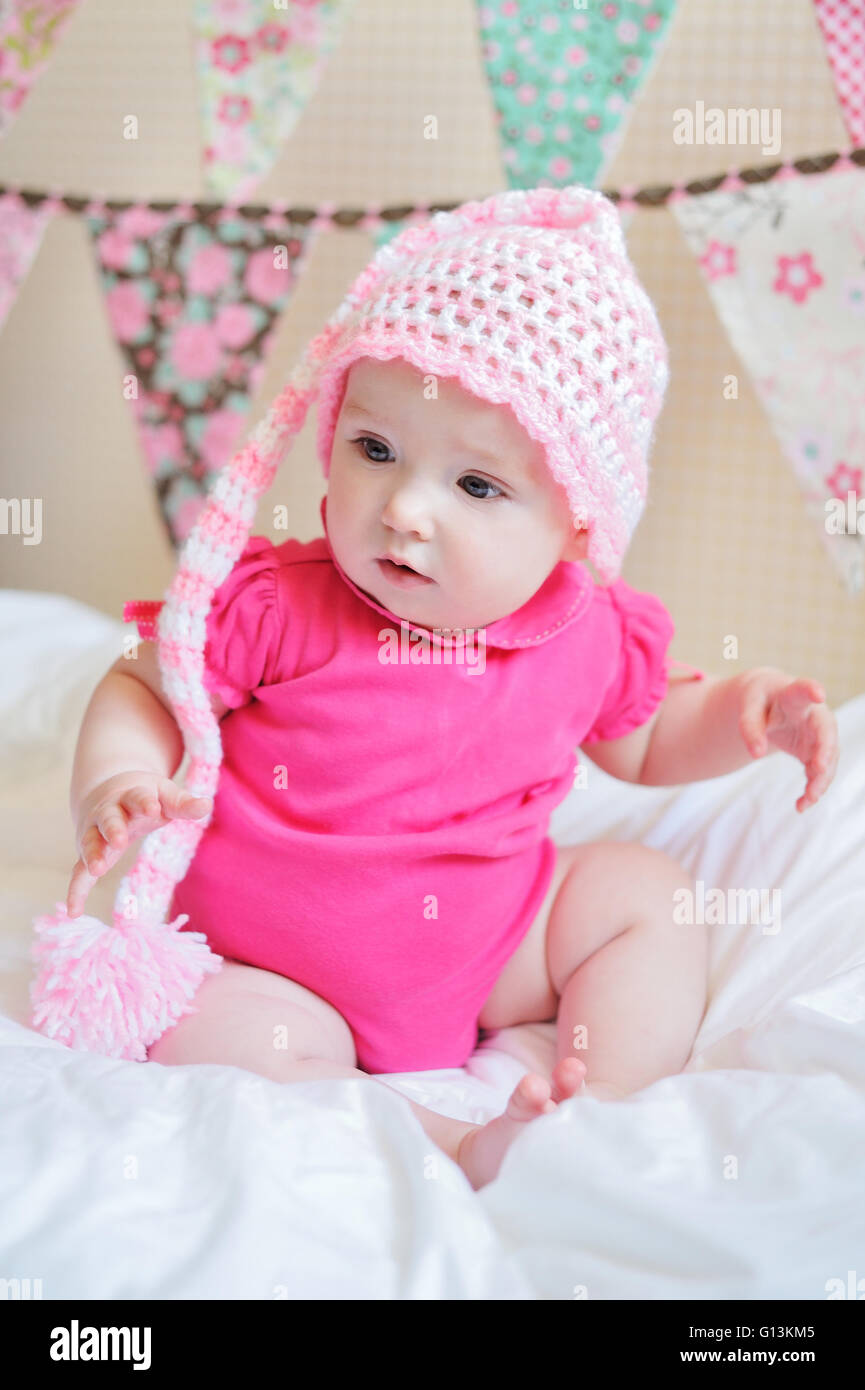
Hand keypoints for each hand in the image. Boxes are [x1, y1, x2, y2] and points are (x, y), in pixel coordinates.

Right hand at [67, 772, 211, 918]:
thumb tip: (207, 806)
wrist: (109, 792)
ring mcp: (95, 832)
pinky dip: (76, 890)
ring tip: (97, 870)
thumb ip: (183, 803)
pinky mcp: (90, 852)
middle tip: (120, 840)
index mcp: (131, 796)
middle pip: (108, 819)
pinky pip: (79, 872)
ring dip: (92, 855)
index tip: (153, 808)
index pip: (138, 797)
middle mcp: (108, 812)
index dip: (144, 802)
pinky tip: (74, 912)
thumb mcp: (164, 795)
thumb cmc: (145, 797)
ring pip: (90, 842)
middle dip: (113, 828)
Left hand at [738, 668, 838, 812]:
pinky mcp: (816, 751)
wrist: (770, 702)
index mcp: (792, 695)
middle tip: (820, 767)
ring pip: (828, 756)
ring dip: (821, 778)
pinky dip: (813, 788)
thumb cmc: (759, 700)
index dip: (810, 690)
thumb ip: (750, 727)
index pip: (802, 689)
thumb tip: (756, 754)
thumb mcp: (748, 708)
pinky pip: (819, 771)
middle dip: (825, 748)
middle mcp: (813, 714)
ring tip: (807, 799)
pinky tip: (802, 805)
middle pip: (826, 730)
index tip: (818, 693)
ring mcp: (818, 734)